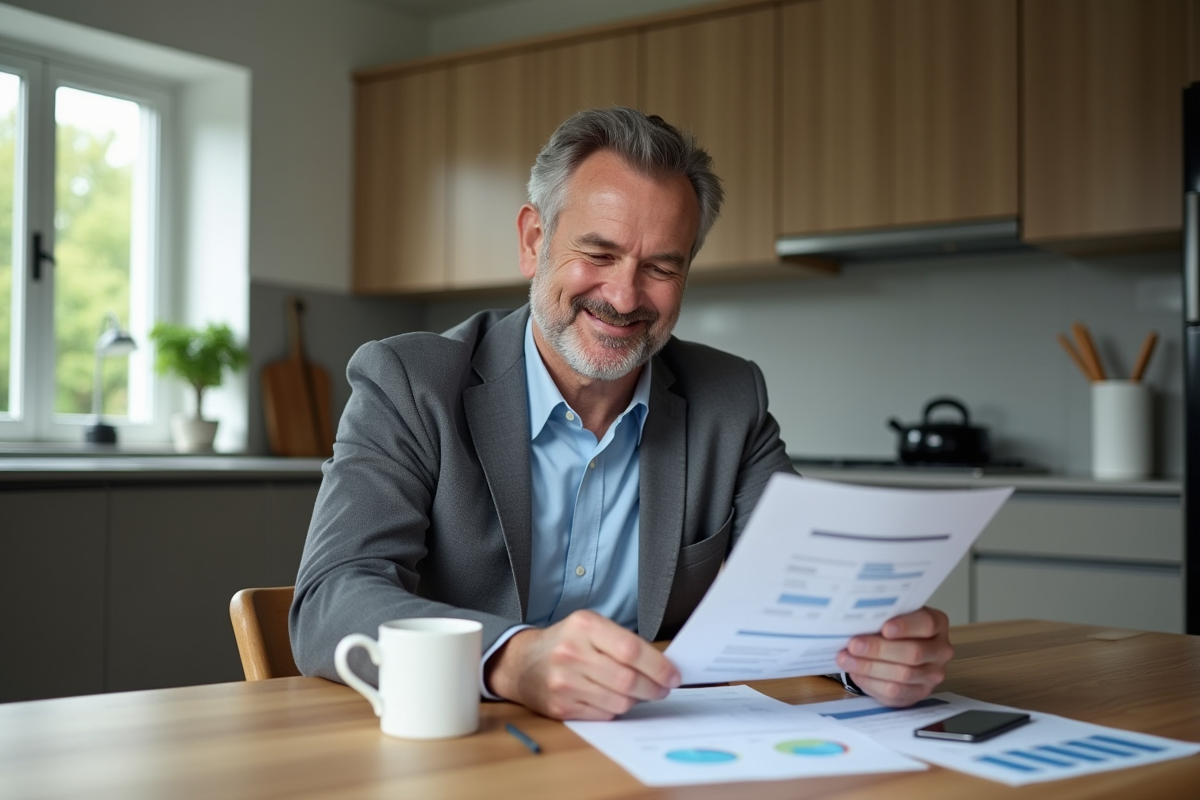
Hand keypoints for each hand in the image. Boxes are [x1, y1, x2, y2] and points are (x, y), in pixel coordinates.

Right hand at [484, 609, 680, 719]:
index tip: (673, 676)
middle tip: (663, 689)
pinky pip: (603, 715)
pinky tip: (613, 699)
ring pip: (619, 701)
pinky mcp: (561, 707)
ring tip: (637, 693)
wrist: (522, 663)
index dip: (658, 666)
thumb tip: (662, 665)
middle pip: (628, 679)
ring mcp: (564, 682)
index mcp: (584, 626)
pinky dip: (615, 710)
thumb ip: (622, 641)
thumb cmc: (566, 642)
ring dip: (635, 700)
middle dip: (654, 688)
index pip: (631, 649)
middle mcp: (572, 653)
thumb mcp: (590, 627)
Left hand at [835, 606, 953, 706]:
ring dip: (870, 668)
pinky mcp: (919, 694)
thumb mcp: (892, 615)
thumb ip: (883, 615)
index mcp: (937, 624)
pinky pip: (895, 693)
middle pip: (913, 653)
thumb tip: (857, 618)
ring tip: (846, 659)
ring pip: (903, 675)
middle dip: (879, 649)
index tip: (884, 628)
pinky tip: (856, 673)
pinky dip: (871, 683)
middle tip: (854, 645)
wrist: (895, 650)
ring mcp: (932, 675)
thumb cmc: (892, 627)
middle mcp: (940, 650)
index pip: (926, 624)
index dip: (905, 626)